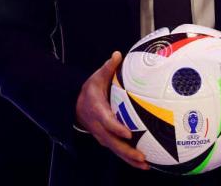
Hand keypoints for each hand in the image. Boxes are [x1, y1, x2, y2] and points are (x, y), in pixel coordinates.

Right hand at [75, 51, 148, 169]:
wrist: (76, 105)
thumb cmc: (91, 90)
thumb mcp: (97, 77)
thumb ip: (108, 68)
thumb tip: (117, 54)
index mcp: (97, 110)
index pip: (107, 121)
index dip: (116, 128)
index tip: (128, 133)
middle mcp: (99, 126)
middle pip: (112, 142)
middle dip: (126, 150)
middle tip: (141, 156)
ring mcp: (102, 135)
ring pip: (115, 150)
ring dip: (129, 159)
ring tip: (145, 165)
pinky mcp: (106, 140)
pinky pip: (117, 151)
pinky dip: (129, 159)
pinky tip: (143, 164)